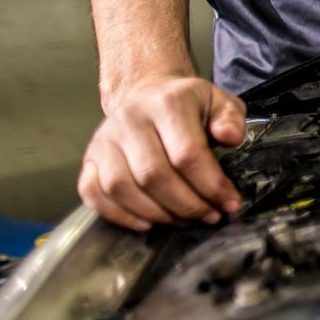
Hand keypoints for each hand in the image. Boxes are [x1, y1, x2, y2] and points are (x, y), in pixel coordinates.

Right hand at [79, 75, 246, 230]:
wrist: (147, 95)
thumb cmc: (188, 106)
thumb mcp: (218, 102)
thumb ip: (231, 118)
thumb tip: (230, 137)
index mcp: (167, 103)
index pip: (187, 154)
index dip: (211, 185)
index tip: (230, 203)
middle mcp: (130, 119)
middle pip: (154, 175)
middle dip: (187, 205)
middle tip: (209, 216)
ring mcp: (104, 139)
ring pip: (122, 188)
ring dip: (156, 214)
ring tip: (184, 220)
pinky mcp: (89, 158)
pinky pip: (93, 193)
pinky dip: (119, 215)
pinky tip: (147, 224)